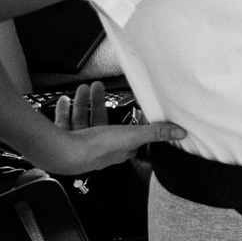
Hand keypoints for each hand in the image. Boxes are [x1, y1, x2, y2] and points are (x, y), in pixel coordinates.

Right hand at [34, 81, 185, 174]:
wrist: (61, 153)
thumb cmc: (96, 148)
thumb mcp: (132, 135)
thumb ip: (156, 132)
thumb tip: (180, 132)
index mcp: (115, 150)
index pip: (128, 139)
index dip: (131, 127)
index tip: (132, 114)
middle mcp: (96, 149)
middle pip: (100, 122)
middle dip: (99, 103)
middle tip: (97, 87)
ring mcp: (77, 144)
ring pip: (82, 120)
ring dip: (82, 104)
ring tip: (82, 89)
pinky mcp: (62, 140)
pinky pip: (64, 123)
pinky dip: (64, 110)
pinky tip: (64, 100)